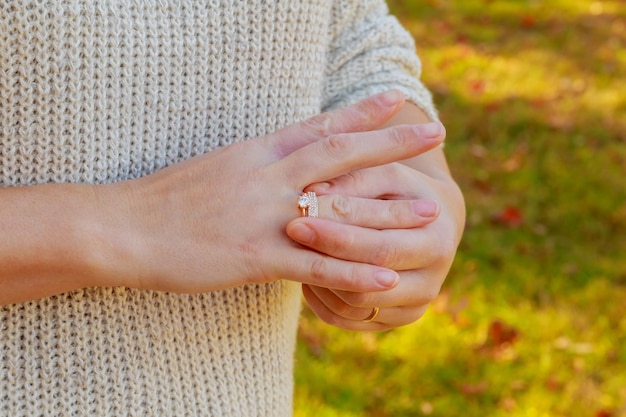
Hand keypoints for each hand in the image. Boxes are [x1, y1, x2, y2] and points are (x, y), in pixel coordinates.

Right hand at [103, 91, 444, 294]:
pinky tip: (386, 279)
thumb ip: (256, 164)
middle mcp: (269, 176)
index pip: (319, 125)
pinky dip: (353, 272)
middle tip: (434, 134)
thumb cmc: (167, 198)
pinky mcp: (255, 257)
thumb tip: (284, 160)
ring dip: (387, 212)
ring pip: (338, 208)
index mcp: (258, 152)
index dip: (360, 112)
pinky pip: (315, 265)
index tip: (394, 100)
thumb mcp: (218, 167)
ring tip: (430, 212)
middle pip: (341, 153)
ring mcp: (265, 216)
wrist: (123, 226)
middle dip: (391, 143)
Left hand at [286, 138, 464, 330]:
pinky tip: (305, 270)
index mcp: (437, 243)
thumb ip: (354, 181)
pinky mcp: (390, 320)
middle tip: (290, 230)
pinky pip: (345, 318)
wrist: (426, 223)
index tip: (299, 214)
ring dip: (320, 279)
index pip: (380, 247)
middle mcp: (431, 283)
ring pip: (353, 305)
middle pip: (367, 282)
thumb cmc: (400, 192)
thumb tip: (313, 192)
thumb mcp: (385, 176)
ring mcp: (411, 308)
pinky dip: (320, 297)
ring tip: (296, 248)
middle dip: (325, 257)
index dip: (337, 234)